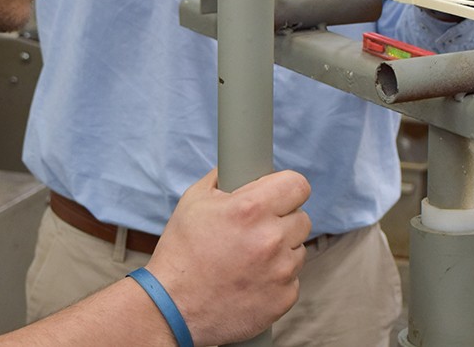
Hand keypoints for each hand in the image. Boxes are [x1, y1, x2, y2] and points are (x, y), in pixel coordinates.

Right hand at [146, 168, 310, 346]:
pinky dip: (277, 279)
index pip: (298, 184)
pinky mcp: (283, 298)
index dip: (288, 187)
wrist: (171, 309)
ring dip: (282, 250)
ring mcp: (280, 271)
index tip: (280, 194)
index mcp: (251, 208)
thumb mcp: (194, 201)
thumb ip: (223, 176)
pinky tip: (252, 280)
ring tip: (251, 257)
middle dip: (283, 220)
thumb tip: (240, 165)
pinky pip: (293, 279)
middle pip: (301, 218)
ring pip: (298, 249)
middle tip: (258, 229)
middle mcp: (271, 238)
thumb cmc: (181, 253)